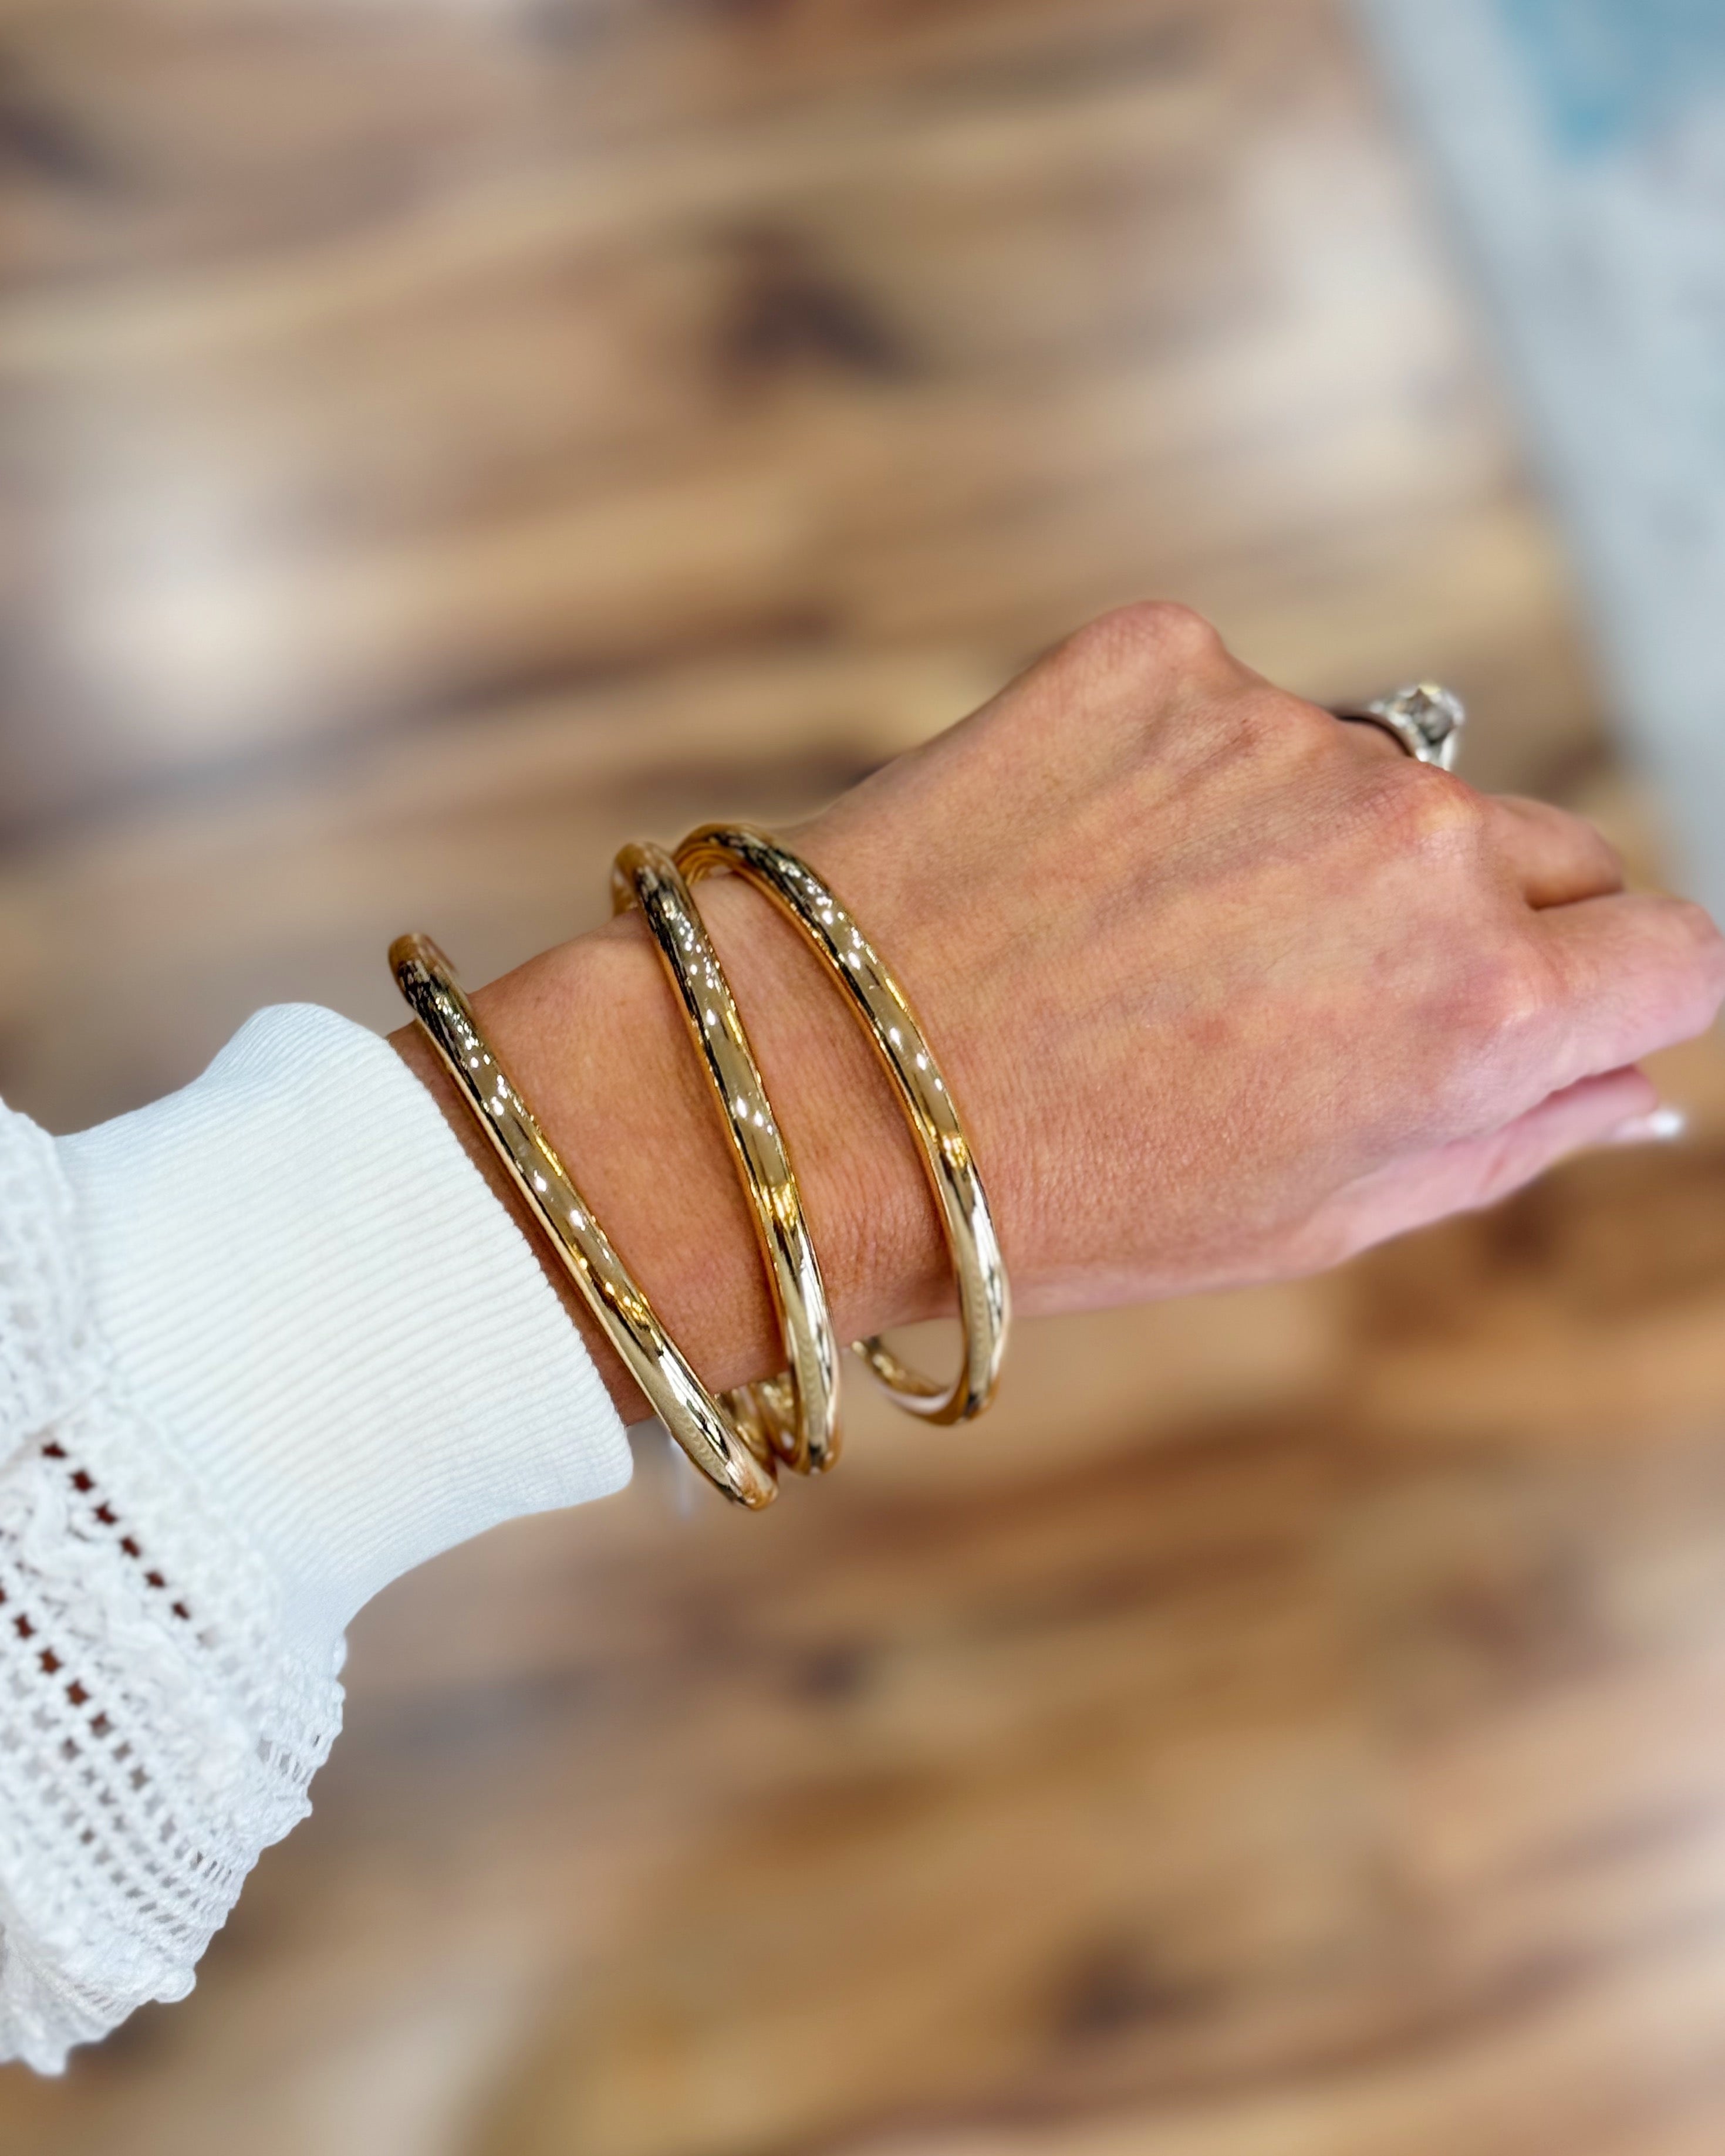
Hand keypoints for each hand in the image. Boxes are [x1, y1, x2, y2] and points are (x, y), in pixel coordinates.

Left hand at [399, 604, 1724, 1413]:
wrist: (819, 1094)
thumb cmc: (1066, 1196)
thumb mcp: (1316, 1220)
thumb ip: (1507, 1141)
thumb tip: (1633, 1088)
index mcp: (1481, 1004)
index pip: (1668, 951)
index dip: (1600, 994)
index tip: (1530, 1014)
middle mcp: (1410, 842)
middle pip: (1537, 849)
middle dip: (1468, 920)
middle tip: (1304, 998)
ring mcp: (1282, 732)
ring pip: (1376, 775)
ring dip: (1312, 843)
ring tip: (1158, 941)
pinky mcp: (1157, 658)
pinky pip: (1232, 707)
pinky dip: (1183, 773)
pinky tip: (1084, 865)